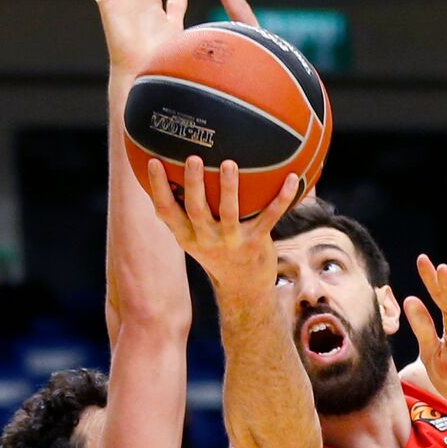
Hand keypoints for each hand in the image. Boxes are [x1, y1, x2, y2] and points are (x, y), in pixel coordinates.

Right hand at [149, 156, 298, 294]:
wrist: (244, 288)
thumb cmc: (217, 253)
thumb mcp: (194, 239)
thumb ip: (184, 213)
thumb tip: (172, 174)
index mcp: (188, 236)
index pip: (166, 212)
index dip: (158, 188)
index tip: (153, 161)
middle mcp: (207, 240)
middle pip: (195, 210)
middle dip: (193, 185)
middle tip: (193, 159)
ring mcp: (232, 242)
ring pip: (228, 213)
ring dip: (229, 189)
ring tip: (229, 164)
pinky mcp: (256, 243)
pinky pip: (269, 217)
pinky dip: (282, 198)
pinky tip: (292, 178)